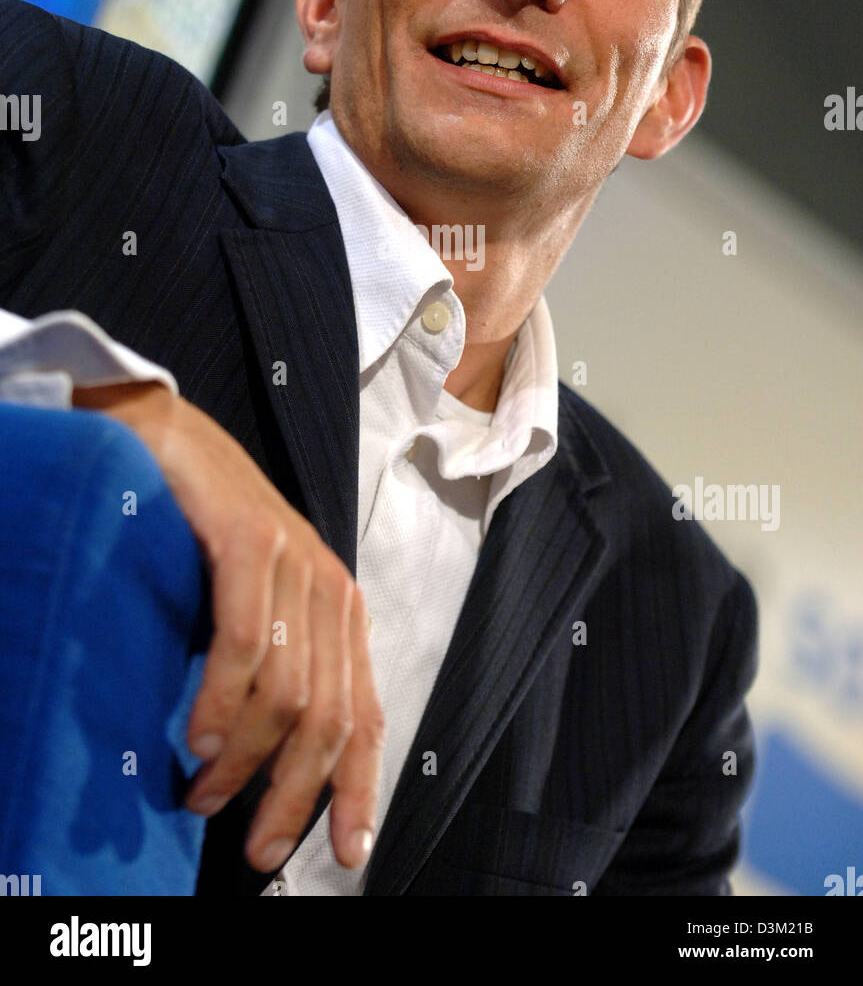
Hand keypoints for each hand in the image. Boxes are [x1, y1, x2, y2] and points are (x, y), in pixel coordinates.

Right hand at [71, 381, 384, 874]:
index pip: (365, 717)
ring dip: (244, 759)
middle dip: (294, 797)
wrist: (172, 442)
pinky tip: (198, 734)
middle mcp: (332, 589)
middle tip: (256, 849)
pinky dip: (221, 699)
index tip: (348, 853)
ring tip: (203, 791)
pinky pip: (244, 642)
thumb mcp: (259, 609)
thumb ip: (278, 668)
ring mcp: (296, 560)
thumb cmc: (209, 532)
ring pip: (286, 692)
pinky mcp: (254, 540)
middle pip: (328, 720)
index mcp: (342, 613)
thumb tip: (269, 763)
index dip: (360, 791)